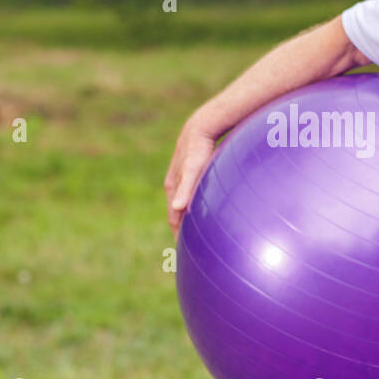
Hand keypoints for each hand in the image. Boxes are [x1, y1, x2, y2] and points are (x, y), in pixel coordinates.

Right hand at [164, 119, 217, 238]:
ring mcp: (182, 179)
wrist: (201, 126)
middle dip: (182, 232)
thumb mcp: (192, 169)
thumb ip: (186, 188)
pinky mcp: (191, 174)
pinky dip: (195, 206)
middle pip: (177, 214)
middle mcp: (175, 186)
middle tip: (191, 250)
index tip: (184, 252)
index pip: (174, 219)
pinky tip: (206, 210)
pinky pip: (192, 195)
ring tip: (198, 235)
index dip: (179, 236)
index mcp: (173, 188)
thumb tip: (177, 208)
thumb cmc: (198, 149)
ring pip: (184, 205)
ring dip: (188, 220)